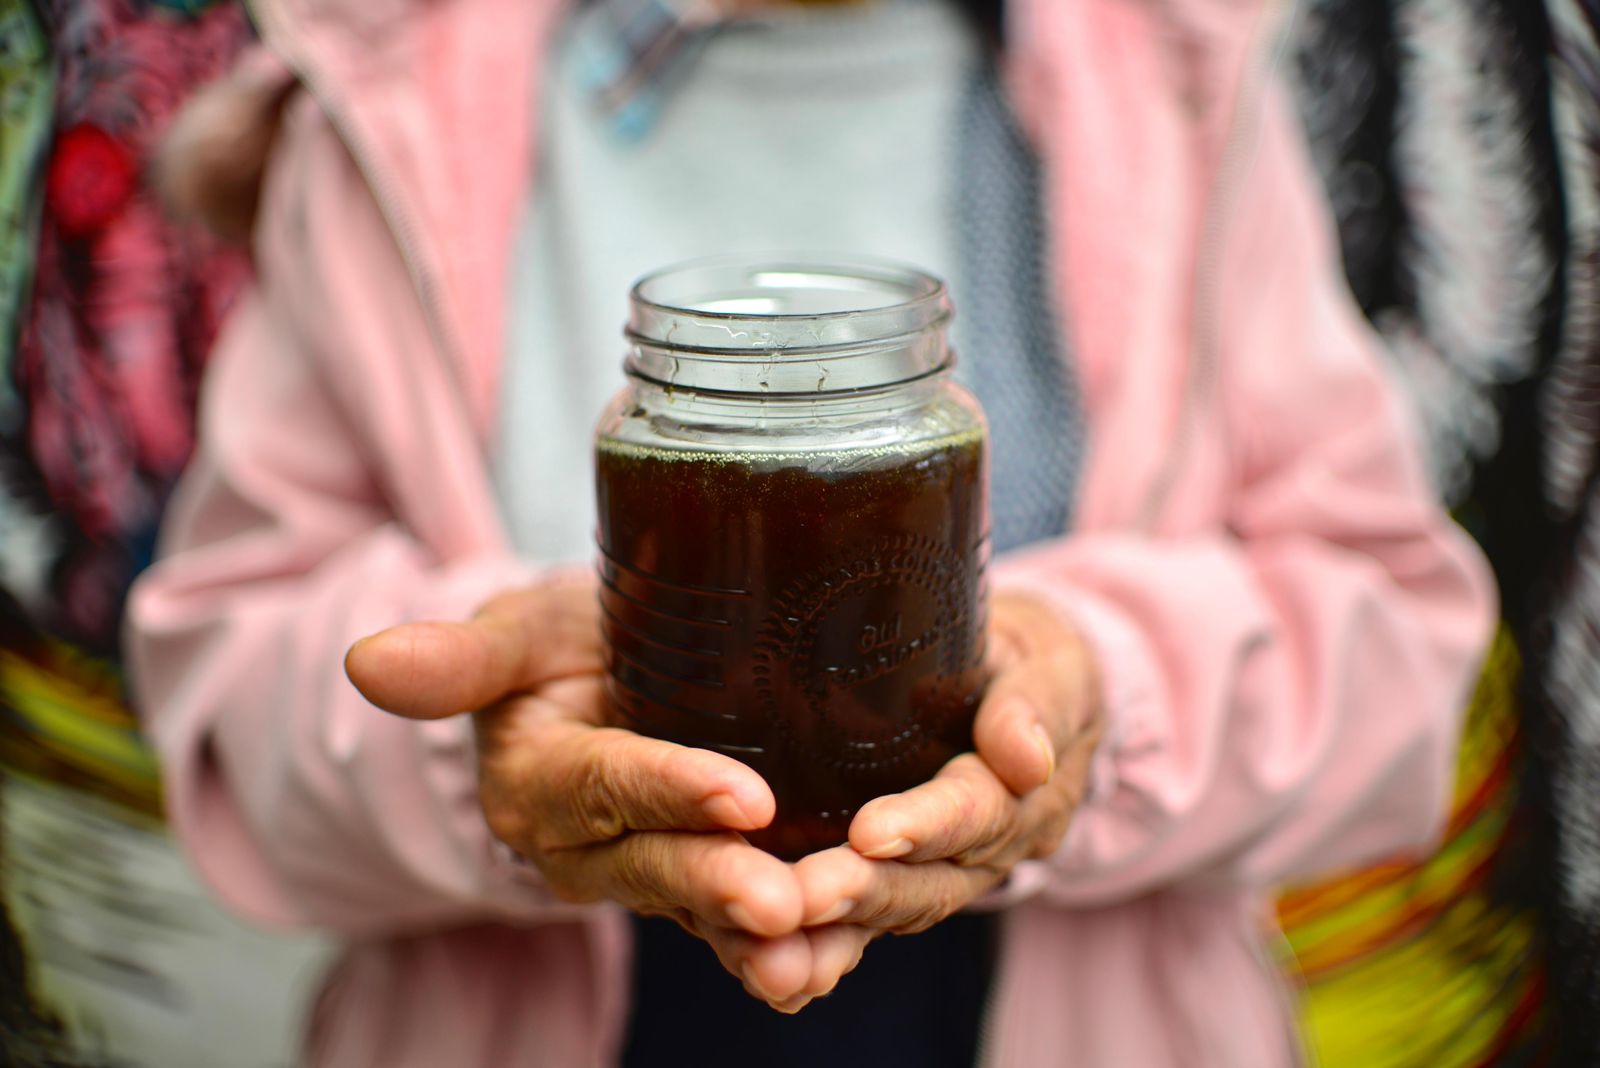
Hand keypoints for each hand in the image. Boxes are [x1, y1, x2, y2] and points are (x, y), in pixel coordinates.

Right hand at [344, 579, 826, 1007]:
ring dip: (757, 938)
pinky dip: (782, 944)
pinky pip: (729, 921)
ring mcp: (643, 870)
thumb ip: (459, 657)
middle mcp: (585, 845)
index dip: (669, 790)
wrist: (596, 678)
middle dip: (717, 885)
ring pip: (699, 907)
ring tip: (814, 956)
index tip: (745, 797)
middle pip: (654, 863)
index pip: (604, 784)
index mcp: (537, 780)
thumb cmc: (560, 642)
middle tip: (781, 904)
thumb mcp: (516, 632)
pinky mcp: (695, 878)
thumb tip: (367, 660)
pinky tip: (831, 962)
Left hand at [787, 591, 1103, 1005]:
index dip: (926, 826)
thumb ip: (1038, 704)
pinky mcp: (898, 880)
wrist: (1021, 690)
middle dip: (864, 893)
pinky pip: (863, 923)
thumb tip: (1029, 761)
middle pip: (928, 882)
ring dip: (834, 930)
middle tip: (801, 897)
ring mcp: (943, 873)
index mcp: (1028, 794)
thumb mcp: (1052, 664)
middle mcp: (990, 851)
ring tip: (774, 947)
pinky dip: (821, 949)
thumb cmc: (1028, 658)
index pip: (979, 813)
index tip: (871, 834)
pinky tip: (766, 971)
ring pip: (891, 910)